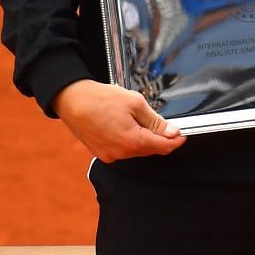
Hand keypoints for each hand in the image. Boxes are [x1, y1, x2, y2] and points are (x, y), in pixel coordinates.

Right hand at [54, 79, 183, 161]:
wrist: (71, 100)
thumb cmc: (100, 98)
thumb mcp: (135, 103)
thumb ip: (155, 121)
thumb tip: (172, 132)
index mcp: (131, 141)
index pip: (163, 147)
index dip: (176, 140)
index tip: (183, 134)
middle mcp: (120, 153)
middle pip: (151, 149)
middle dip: (160, 138)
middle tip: (164, 123)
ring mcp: (110, 155)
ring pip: (137, 150)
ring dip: (144, 139)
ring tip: (138, 119)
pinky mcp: (102, 153)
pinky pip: (123, 150)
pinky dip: (130, 141)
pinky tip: (126, 126)